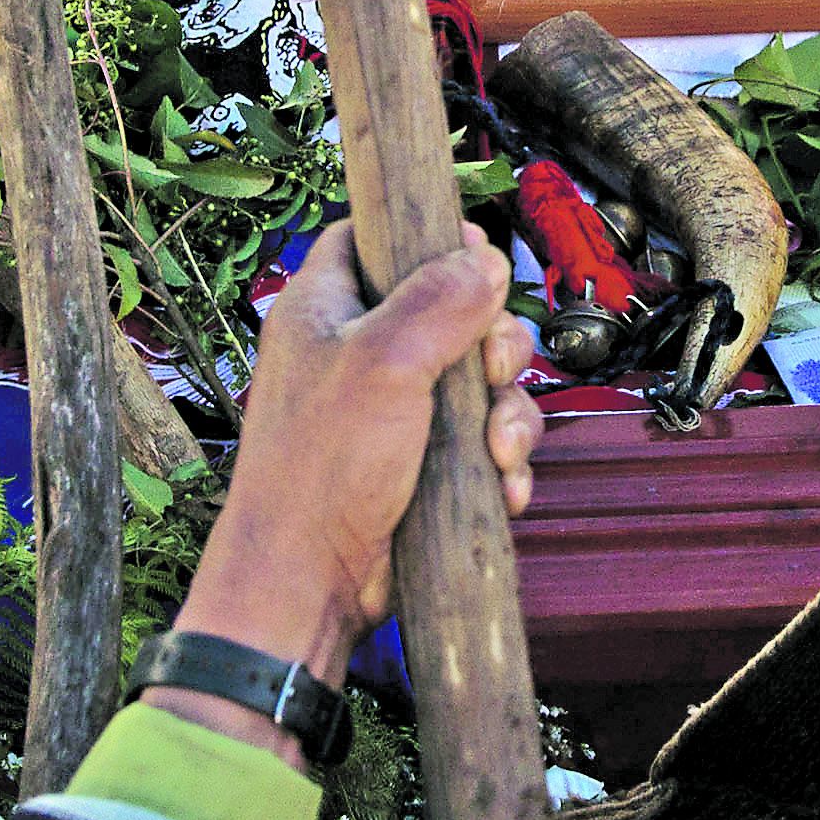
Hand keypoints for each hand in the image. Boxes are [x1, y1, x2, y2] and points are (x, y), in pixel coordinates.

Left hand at [157, 224, 537, 758]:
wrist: (311, 581)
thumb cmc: (322, 467)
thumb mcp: (382, 364)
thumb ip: (437, 302)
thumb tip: (486, 259)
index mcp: (327, 308)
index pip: (373, 238)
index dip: (426, 238)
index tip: (472, 250)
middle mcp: (361, 351)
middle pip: (453, 308)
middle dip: (494, 342)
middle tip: (493, 370)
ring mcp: (395, 409)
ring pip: (481, 380)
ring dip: (508, 413)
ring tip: (498, 451)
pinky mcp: (424, 460)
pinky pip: (486, 440)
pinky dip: (504, 460)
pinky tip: (502, 486)